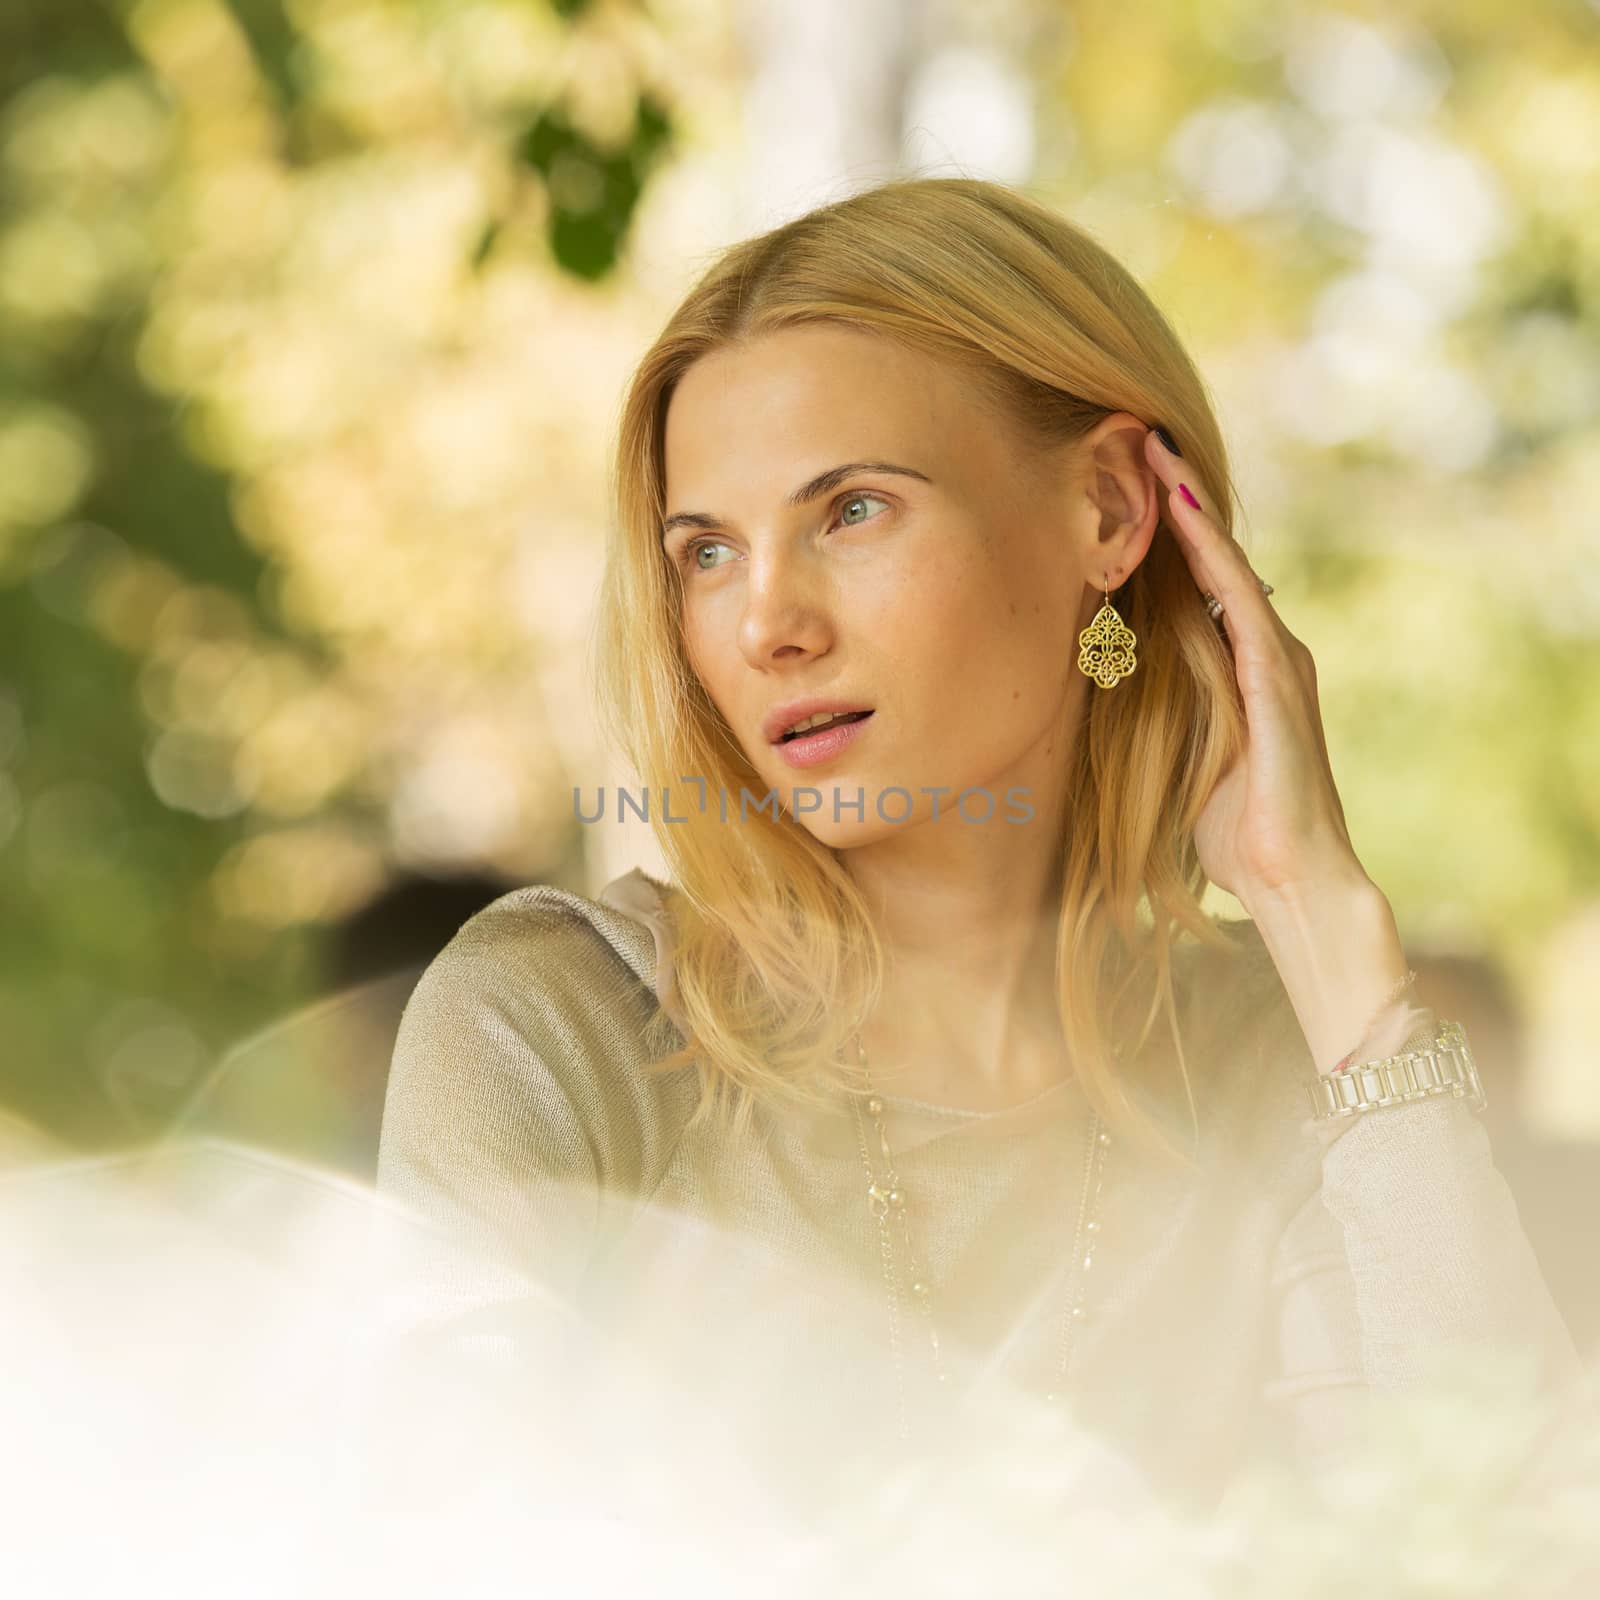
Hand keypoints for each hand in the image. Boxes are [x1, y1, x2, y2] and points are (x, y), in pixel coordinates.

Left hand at [1143, 429, 1366, 910]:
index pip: (1204, 585)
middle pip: (1216, 560)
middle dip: (1179, 499)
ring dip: (1190, 508)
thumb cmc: (1235, 829)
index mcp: (1246, 669)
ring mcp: (1277, 660)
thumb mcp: (1186, 757)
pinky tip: (1181, 515)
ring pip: (1226, 566)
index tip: (1131, 482)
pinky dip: (1210, 555)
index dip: (1170, 531)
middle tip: (1138, 437)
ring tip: (1153, 452)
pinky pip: (1237, 601)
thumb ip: (1166, 714)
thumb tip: (1114, 687)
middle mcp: (1268, 652)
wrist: (1293, 878)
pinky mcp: (1276, 678)